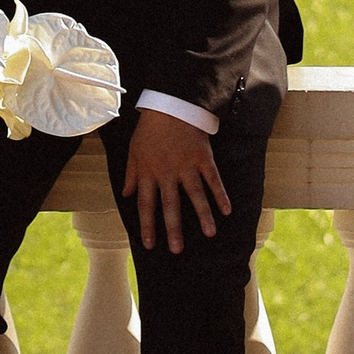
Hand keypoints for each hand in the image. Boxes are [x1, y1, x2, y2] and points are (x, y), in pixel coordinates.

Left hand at [121, 107, 230, 253]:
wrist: (170, 104)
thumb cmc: (150, 129)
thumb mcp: (134, 150)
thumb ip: (131, 174)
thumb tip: (126, 194)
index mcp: (148, 172)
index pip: (146, 204)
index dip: (147, 225)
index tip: (150, 244)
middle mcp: (167, 172)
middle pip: (170, 205)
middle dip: (173, 229)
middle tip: (177, 250)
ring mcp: (186, 165)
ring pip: (195, 195)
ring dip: (203, 215)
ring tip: (210, 234)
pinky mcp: (202, 157)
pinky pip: (213, 179)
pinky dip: (220, 194)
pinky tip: (227, 210)